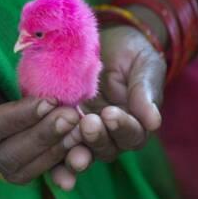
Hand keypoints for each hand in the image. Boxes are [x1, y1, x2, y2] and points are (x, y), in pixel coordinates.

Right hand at [0, 39, 80, 183]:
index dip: (20, 117)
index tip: (49, 101)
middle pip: (5, 155)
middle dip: (42, 137)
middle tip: (73, 116)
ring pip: (17, 169)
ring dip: (50, 153)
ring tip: (79, 130)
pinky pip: (21, 168)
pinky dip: (49, 159)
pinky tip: (71, 142)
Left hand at [50, 25, 165, 189]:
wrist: (105, 41)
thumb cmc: (130, 54)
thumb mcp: (143, 67)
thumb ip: (145, 93)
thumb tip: (154, 122)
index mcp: (133, 124)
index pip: (131, 135)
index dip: (122, 127)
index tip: (111, 113)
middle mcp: (108, 134)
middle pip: (105, 149)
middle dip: (96, 139)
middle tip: (88, 124)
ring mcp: (81, 132)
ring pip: (80, 152)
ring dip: (73, 155)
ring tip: (67, 149)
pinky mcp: (59, 125)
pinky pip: (55, 145)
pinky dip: (50, 156)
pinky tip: (43, 157)